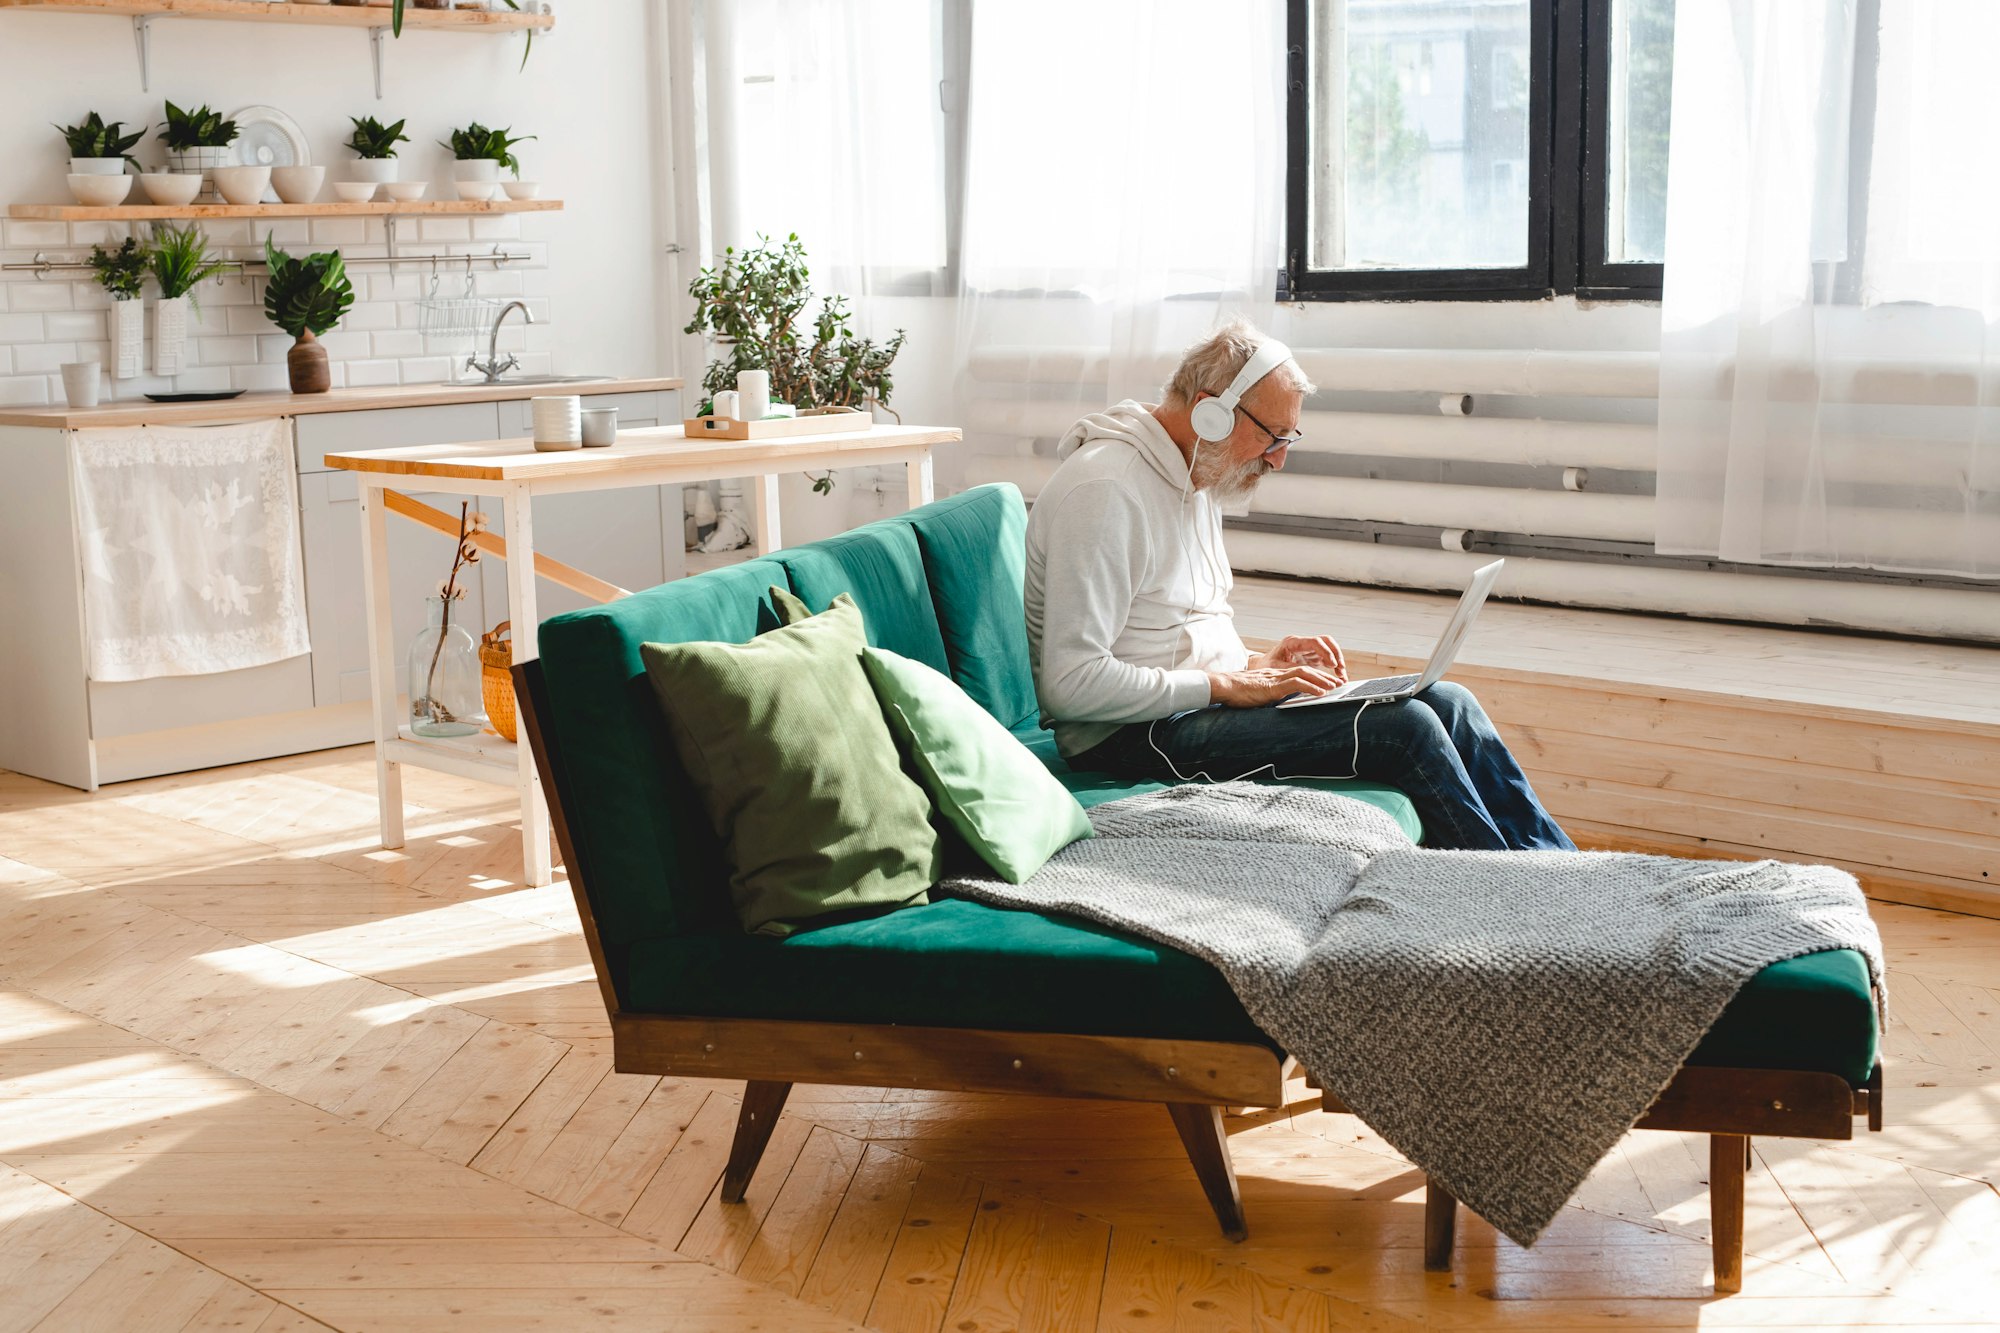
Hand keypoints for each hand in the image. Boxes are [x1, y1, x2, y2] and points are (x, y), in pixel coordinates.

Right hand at [1206, 663, 1343, 707]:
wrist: (1223, 686)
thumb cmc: (1235, 692)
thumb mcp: (1257, 693)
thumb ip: (1269, 695)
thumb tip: (1278, 703)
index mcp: (1274, 675)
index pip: (1300, 672)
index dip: (1316, 676)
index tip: (1328, 683)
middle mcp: (1277, 673)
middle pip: (1306, 669)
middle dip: (1324, 676)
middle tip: (1338, 683)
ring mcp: (1275, 678)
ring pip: (1305, 673)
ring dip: (1322, 680)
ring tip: (1334, 687)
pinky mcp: (1273, 686)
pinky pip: (1296, 683)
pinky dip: (1311, 687)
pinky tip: (1320, 693)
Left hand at [1251, 634, 1347, 684]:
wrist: (1260, 666)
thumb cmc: (1266, 666)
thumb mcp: (1277, 669)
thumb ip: (1292, 670)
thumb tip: (1308, 675)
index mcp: (1293, 642)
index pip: (1315, 642)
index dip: (1326, 652)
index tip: (1332, 664)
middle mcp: (1302, 644)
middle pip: (1326, 642)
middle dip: (1336, 654)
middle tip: (1340, 669)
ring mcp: (1307, 650)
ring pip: (1329, 649)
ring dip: (1337, 660)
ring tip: (1341, 675)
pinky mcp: (1311, 657)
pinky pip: (1326, 659)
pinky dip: (1334, 666)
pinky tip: (1337, 676)